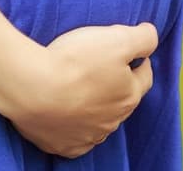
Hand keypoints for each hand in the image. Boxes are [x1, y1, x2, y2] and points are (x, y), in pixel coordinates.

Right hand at [0, 23, 158, 158]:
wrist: (30, 88)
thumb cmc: (74, 62)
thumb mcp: (117, 38)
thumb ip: (144, 37)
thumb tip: (152, 36)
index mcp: (129, 95)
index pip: (144, 76)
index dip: (139, 60)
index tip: (131, 52)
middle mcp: (113, 121)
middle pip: (122, 99)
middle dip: (116, 84)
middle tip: (99, 67)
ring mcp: (88, 136)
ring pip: (99, 120)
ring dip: (94, 106)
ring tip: (78, 87)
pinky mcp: (63, 146)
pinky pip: (75, 138)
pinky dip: (74, 127)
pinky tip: (65, 114)